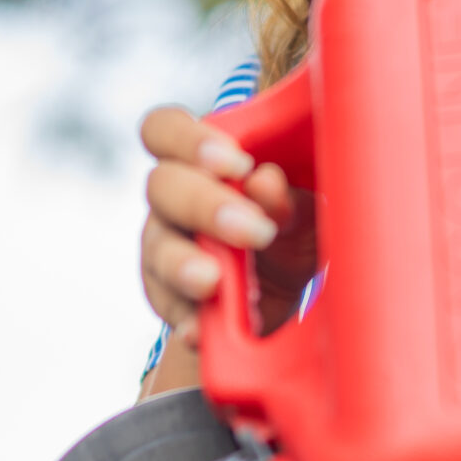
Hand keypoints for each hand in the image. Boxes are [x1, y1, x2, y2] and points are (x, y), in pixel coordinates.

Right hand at [137, 105, 317, 353]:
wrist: (283, 296)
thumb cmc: (290, 230)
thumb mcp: (302, 211)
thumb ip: (285, 197)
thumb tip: (264, 183)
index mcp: (197, 160)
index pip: (163, 130)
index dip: (189, 140)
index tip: (238, 163)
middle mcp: (171, 201)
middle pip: (162, 186)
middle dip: (206, 205)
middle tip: (256, 231)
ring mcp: (163, 250)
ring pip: (157, 250)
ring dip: (185, 264)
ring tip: (214, 281)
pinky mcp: (171, 301)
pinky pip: (169, 308)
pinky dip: (187, 319)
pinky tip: (201, 330)